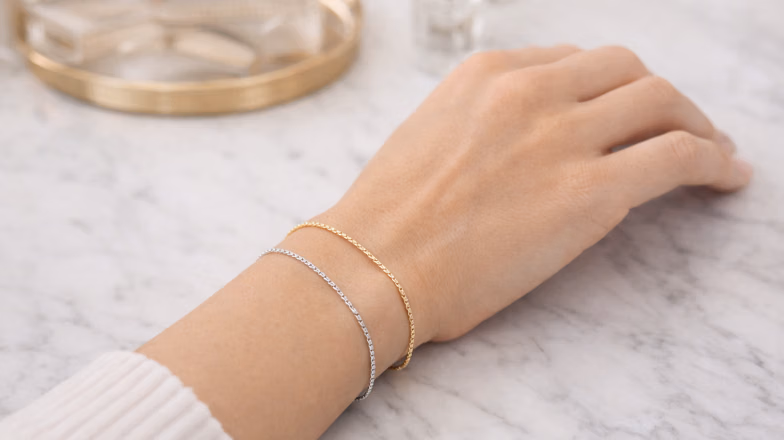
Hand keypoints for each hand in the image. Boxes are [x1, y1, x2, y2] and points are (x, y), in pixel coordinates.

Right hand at [319, 45, 751, 342]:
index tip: (617, 112)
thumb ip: (480, 124)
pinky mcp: (592, 192)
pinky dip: (713, 161)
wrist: (372, 267)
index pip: (571, 62)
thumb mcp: (427, 139)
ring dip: (693, 122)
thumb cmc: (385, 221)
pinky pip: (678, 156)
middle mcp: (529, 91)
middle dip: (656, 97)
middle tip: (671, 126)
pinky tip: (725, 177)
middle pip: (625, 71)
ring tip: (709, 150)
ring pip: (661, 101)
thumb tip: (522, 147)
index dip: (606, 88)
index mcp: (483, 75)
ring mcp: (563, 136)